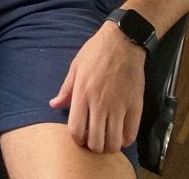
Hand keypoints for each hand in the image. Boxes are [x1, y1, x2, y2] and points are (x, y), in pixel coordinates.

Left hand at [49, 22, 145, 152]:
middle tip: (94, 139)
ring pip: (114, 143)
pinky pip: (131, 134)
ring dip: (109, 146)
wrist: (122, 42)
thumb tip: (53, 105)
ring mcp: (119, 106)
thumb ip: (65, 89)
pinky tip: (121, 133)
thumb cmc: (95, 52)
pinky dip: (125, 140)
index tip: (80, 137)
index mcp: (82, 93)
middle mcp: (100, 103)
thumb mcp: (75, 67)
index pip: (76, 130)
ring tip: (107, 138)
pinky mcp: (135, 106)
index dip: (77, 139)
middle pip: (96, 142)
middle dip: (93, 146)